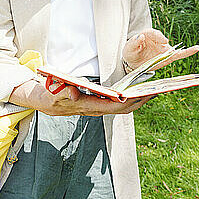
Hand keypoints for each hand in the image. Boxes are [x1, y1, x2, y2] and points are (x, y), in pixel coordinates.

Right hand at [9, 80, 155, 115]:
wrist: (41, 101)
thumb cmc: (48, 94)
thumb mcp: (52, 91)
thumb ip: (62, 91)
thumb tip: (73, 92)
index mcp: (87, 106)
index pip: (114, 106)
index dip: (131, 100)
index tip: (144, 93)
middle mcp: (94, 109)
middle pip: (123, 109)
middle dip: (140, 101)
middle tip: (157, 90)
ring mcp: (96, 108)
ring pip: (121, 107)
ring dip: (137, 100)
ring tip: (152, 89)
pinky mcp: (96, 104)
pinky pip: (116, 103)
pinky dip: (128, 98)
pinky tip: (136, 91)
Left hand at [122, 28, 198, 71]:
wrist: (133, 61)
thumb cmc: (131, 52)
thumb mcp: (128, 48)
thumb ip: (134, 43)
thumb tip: (140, 36)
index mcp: (147, 34)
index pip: (153, 32)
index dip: (158, 36)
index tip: (162, 40)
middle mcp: (157, 40)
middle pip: (162, 38)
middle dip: (163, 40)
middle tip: (164, 43)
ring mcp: (163, 48)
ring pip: (172, 47)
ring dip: (182, 49)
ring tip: (196, 48)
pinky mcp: (167, 56)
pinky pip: (178, 54)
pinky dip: (187, 52)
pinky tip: (196, 49)